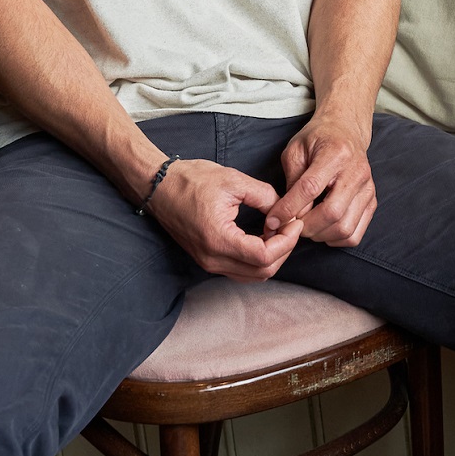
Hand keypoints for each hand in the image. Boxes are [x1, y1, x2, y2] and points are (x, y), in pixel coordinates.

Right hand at [149, 159, 302, 281]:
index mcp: (218, 239)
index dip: (287, 241)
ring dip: (272, 256)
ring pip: (253, 275)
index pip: (264, 256)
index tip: (295, 221)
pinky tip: (264, 236)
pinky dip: (258, 258)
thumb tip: (285, 210)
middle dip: (284, 250)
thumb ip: (264, 196)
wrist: (159, 186)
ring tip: (279, 230)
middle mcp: (212, 259)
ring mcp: (208, 263)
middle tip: (292, 225)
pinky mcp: (208, 260)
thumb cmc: (192, 180)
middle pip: (262, 272)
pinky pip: (241, 270)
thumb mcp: (233, 180)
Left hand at [267, 114, 375, 248]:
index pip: (311, 188)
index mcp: (336, 153)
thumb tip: (285, 215)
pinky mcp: (372, 201)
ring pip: (344, 228)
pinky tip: (324, 228)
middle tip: (292, 225)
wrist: (346, 130)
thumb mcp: (295, 150)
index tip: (273, 220)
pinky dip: (336, 239)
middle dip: (306, 227)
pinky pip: (355, 234)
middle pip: (332, 213)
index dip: (289, 208)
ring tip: (307, 226)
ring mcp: (368, 188)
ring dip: (320, 235)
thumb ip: (291, 181)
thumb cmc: (317, 139)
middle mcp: (356, 171)